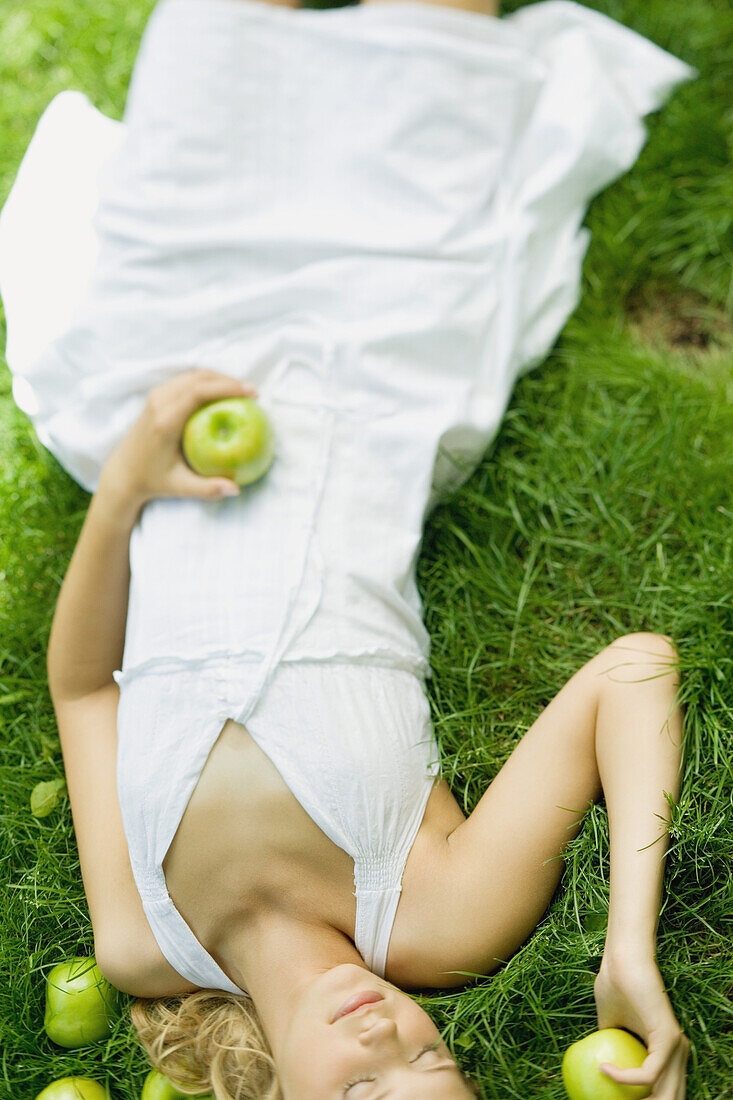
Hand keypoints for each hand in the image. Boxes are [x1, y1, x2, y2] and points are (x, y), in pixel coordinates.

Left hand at [99, 369, 257, 504]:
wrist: (123, 473)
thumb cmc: (153, 481)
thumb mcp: (180, 487)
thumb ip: (208, 489)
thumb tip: (236, 490)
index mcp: (165, 421)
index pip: (199, 392)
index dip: (227, 387)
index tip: (251, 392)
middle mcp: (159, 403)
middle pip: (199, 378)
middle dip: (228, 380)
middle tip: (253, 392)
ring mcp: (156, 396)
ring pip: (193, 376)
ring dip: (219, 379)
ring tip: (241, 392)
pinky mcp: (157, 396)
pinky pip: (186, 381)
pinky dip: (207, 383)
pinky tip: (222, 395)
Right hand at [594, 951, 689, 1098]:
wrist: (622, 961)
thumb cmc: (614, 985)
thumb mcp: (609, 1024)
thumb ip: (611, 1047)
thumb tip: (595, 1072)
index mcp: (667, 1051)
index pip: (664, 1091)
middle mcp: (678, 1053)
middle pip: (669, 1098)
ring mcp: (677, 1048)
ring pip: (664, 1095)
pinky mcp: (669, 1041)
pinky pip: (648, 1074)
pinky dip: (624, 1078)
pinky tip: (606, 1070)